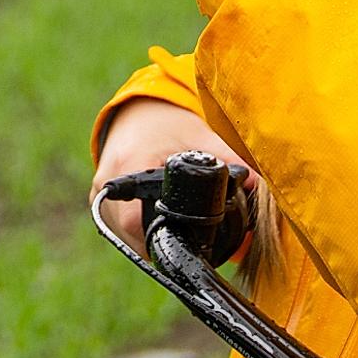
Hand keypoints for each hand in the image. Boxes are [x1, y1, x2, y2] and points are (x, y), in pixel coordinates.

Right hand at [93, 98, 253, 250]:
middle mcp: (107, 184)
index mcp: (128, 165)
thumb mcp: (198, 136)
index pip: (137, 219)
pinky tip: (165, 225)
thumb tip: (259, 186)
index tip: (191, 241)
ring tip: (180, 231)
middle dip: (167, 243)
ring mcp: (98, 198)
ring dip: (154, 241)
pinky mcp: (99, 204)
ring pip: (128, 239)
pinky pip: (123, 233)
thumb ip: (228, 160)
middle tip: (195, 239)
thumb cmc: (168, 124)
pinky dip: (145, 233)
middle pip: (134, 236)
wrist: (136, 114)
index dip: (167, 237)